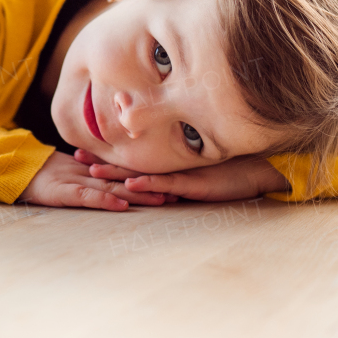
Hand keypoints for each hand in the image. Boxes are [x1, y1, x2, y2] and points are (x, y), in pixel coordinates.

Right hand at [18, 152, 169, 210]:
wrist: (17, 170)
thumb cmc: (44, 175)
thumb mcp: (71, 174)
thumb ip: (91, 175)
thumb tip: (112, 181)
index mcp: (94, 170)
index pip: (126, 173)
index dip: (148, 177)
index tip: (171, 183)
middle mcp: (92, 175)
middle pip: (127, 180)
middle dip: (151, 186)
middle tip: (176, 192)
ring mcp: (81, 182)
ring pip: (115, 188)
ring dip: (138, 194)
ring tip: (161, 199)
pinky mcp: (67, 192)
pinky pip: (90, 197)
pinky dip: (106, 201)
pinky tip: (122, 206)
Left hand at [76, 149, 288, 201]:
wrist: (262, 170)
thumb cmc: (233, 170)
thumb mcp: (201, 173)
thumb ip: (180, 174)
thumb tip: (158, 183)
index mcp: (170, 164)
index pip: (133, 160)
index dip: (108, 157)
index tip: (83, 152)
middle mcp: (173, 167)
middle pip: (131, 164)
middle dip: (104, 162)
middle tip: (75, 157)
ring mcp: (183, 174)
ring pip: (144, 174)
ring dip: (118, 174)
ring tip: (92, 172)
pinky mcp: (196, 183)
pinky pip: (170, 184)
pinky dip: (150, 185)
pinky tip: (132, 185)